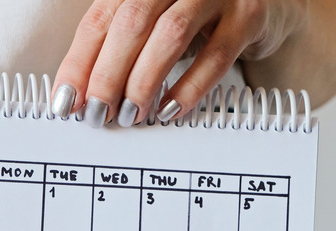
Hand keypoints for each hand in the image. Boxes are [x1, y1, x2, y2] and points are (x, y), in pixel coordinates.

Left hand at [52, 0, 309, 125]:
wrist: (270, 3)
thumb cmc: (201, 17)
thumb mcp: (154, 22)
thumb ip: (120, 49)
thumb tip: (82, 96)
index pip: (100, 18)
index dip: (79, 62)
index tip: (65, 101)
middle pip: (130, 23)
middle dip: (108, 75)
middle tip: (97, 114)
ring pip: (169, 35)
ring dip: (144, 81)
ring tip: (131, 115)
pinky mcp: (249, 13)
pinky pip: (216, 55)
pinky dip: (189, 87)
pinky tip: (170, 110)